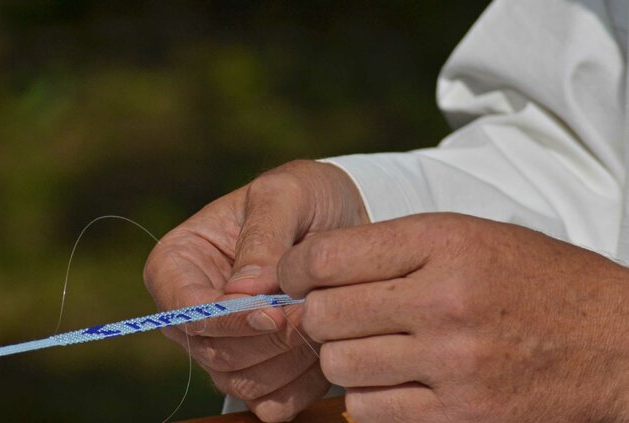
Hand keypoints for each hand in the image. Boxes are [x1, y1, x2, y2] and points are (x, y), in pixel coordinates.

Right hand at [143, 160, 367, 421]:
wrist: (342, 220)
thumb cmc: (306, 197)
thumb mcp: (286, 195)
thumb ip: (263, 237)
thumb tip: (242, 290)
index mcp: (179, 262)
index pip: (185, 308)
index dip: (226, 320)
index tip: (274, 313)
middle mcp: (192, 310)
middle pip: (214, 351)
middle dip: (269, 339)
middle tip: (315, 313)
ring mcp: (224, 343)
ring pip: (242, 382)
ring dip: (290, 362)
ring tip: (325, 324)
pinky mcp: (257, 368)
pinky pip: (270, 402)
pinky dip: (301, 385)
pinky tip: (326, 350)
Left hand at [279, 213, 628, 421]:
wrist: (611, 341)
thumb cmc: (533, 279)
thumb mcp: (468, 236)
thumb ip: (391, 248)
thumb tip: (311, 267)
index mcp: (443, 242)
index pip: (324, 255)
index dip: (294, 267)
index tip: (296, 274)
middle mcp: (444, 301)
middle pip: (322, 315)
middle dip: (313, 314)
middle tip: (330, 312)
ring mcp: (452, 364)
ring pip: (339, 366)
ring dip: (340, 357)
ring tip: (368, 345)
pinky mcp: (460, 416)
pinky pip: (368, 410)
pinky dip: (368, 396)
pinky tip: (393, 379)